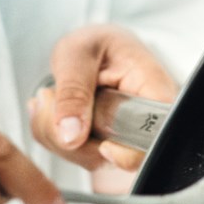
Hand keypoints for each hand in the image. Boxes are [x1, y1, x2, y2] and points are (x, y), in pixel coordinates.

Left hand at [29, 24, 177, 172]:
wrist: (90, 49)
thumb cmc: (94, 44)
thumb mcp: (77, 54)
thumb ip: (74, 92)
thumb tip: (71, 136)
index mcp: (153, 91)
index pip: (155, 138)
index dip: (128, 154)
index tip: (101, 145)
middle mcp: (143, 121)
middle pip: (115, 157)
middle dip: (72, 135)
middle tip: (49, 96)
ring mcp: (122, 138)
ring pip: (88, 159)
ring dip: (55, 133)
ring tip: (50, 95)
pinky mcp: (101, 146)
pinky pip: (72, 154)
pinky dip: (52, 134)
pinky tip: (50, 108)